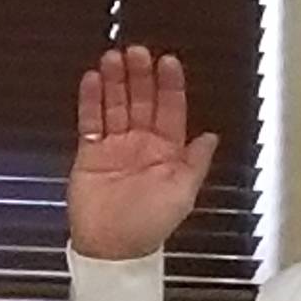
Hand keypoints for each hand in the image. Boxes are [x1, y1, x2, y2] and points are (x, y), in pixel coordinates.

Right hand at [67, 45, 220, 260]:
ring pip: (115, 105)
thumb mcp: (184, 193)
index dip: (169, 85)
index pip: (170, 109)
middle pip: (141, 100)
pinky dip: (90, 101)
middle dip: (139, 75)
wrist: (112, 248)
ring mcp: (114, 147)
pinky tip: (91, 81)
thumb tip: (210, 137)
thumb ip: (195, 162)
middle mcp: (141, 144)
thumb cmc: (149, 225)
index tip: (168, 62)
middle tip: (136, 52)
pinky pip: (90, 122)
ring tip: (112, 58)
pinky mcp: (90, 154)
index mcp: (166, 151)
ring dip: (114, 81)